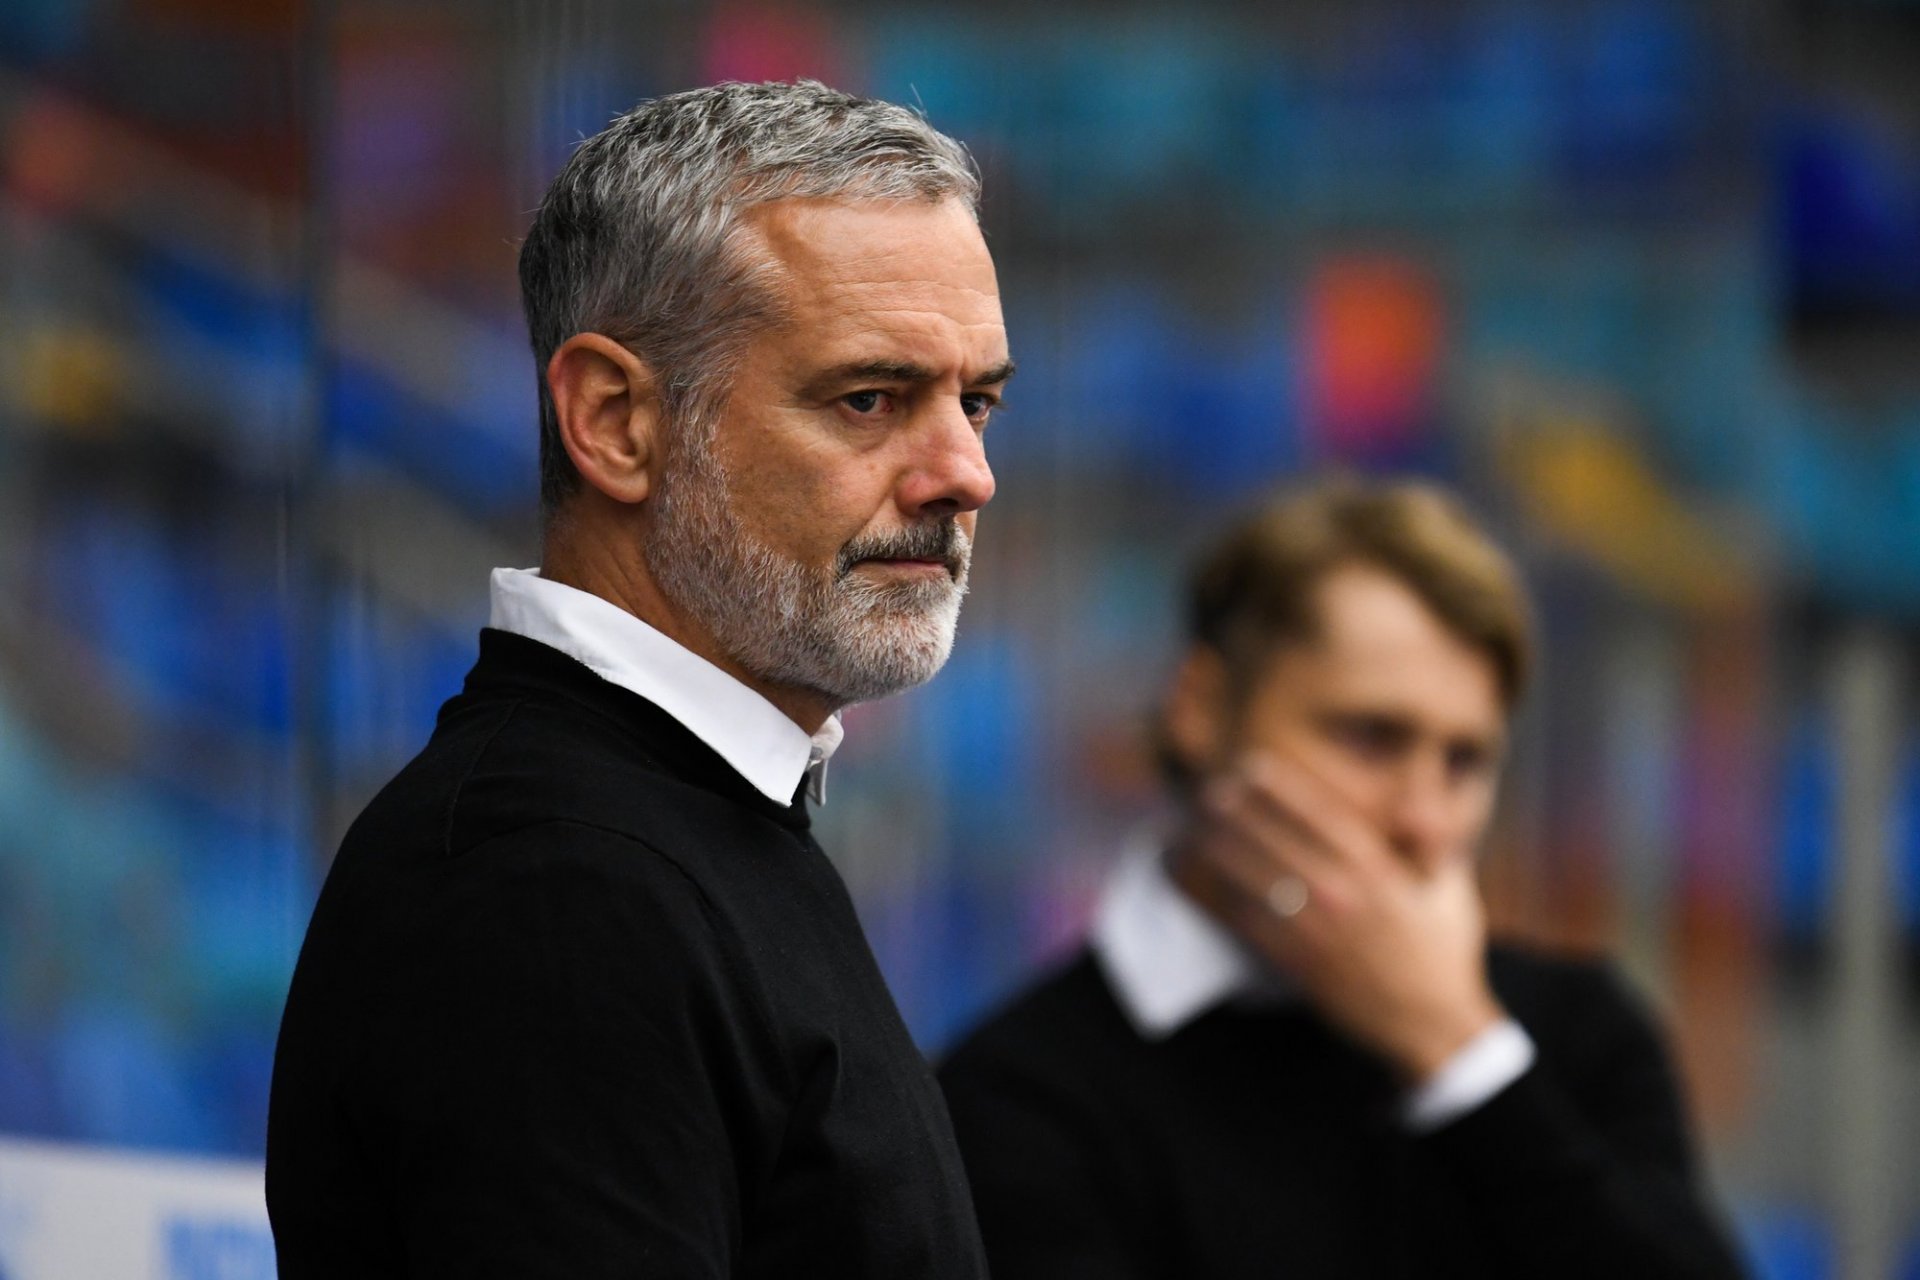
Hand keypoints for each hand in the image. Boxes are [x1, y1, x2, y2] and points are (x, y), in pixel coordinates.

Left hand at [1169, 750, 1501, 1082]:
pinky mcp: (1294, 962)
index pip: (1318, 814)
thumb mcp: (1449, 883)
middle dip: (1233, 811)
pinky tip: (1182, 875)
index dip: (1279, 787)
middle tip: (1206, 794)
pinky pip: (1239, 920)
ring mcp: (1315, 928)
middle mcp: (1341, 892)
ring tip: (1183, 830)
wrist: (1432, 1024)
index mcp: (1378, 868)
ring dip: (1211, 847)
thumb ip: (1429, 835)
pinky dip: (1207, 893)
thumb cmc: (1440, 950)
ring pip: (1247, 876)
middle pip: (1271, 838)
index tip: (1249, 766)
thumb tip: (1420, 788)